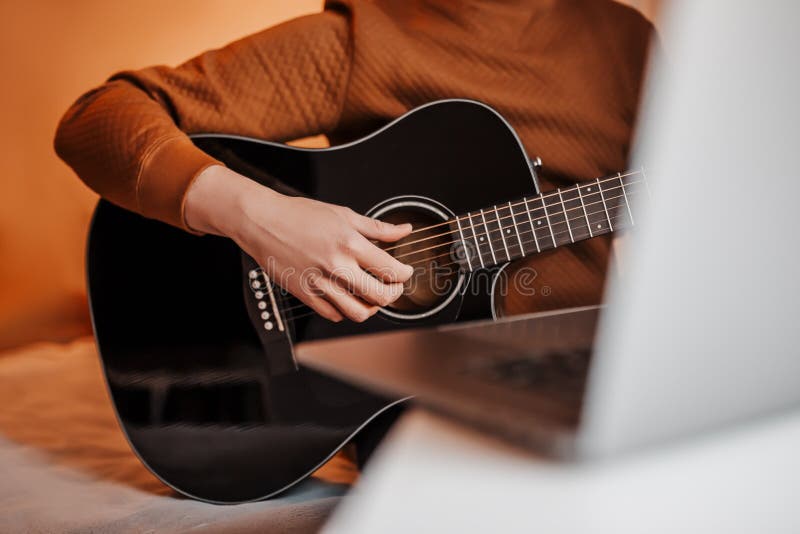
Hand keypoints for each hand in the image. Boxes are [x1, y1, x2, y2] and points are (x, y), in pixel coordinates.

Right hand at [185, 165, 413, 321]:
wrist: (262, 222)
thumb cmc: (300, 215)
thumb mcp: (344, 214)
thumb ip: (378, 228)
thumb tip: (404, 230)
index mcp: (350, 243)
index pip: (390, 269)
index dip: (405, 274)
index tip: (404, 271)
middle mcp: (336, 266)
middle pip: (380, 296)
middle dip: (394, 294)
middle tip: (393, 287)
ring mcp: (320, 283)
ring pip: (358, 313)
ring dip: (372, 307)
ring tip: (372, 296)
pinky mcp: (305, 295)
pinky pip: (334, 315)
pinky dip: (346, 310)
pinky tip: (348, 297)